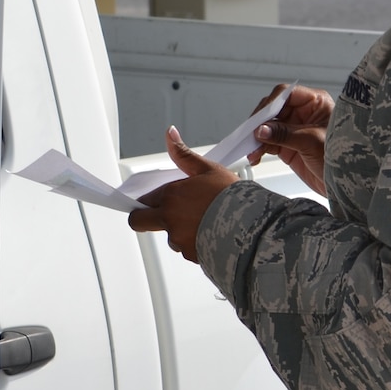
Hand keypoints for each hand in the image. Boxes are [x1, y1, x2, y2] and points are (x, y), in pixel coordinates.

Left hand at [128, 127, 239, 261]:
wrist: (251, 224)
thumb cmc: (231, 196)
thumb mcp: (208, 169)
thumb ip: (183, 154)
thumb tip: (169, 134)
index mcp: (171, 196)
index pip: (143, 200)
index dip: (149, 200)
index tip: (157, 201)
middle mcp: (169, 219)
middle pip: (139, 222)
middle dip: (144, 219)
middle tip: (160, 216)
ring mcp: (178, 239)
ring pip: (169, 237)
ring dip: (179, 231)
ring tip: (204, 222)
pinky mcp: (190, 255)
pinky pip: (186, 249)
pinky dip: (196, 243)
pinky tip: (211, 234)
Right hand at [249, 84, 333, 195]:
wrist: (350, 184)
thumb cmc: (344, 158)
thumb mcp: (312, 142)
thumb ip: (285, 134)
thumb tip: (261, 129)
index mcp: (315, 103)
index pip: (285, 94)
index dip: (270, 105)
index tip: (258, 120)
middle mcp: (304, 113)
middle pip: (273, 110)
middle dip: (260, 123)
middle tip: (250, 135)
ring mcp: (295, 130)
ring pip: (268, 127)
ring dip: (257, 138)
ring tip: (251, 149)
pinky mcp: (289, 146)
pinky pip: (268, 142)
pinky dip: (259, 148)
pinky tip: (255, 155)